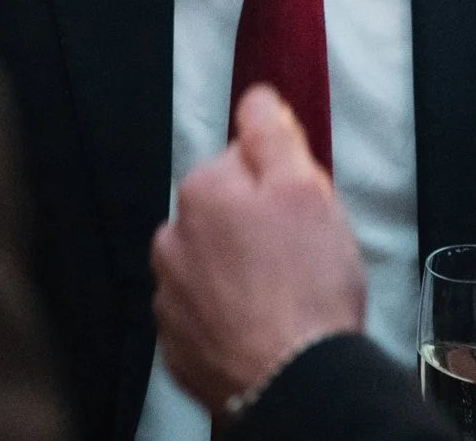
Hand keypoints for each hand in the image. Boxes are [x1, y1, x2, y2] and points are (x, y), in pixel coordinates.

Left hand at [152, 86, 366, 415]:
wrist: (293, 379)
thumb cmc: (306, 285)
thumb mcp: (306, 189)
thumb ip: (274, 134)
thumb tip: (255, 98)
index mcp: (201, 193)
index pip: (242, 162)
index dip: (280, 182)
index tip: (303, 210)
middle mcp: (172, 240)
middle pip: (223, 214)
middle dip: (256, 227)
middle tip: (299, 256)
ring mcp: (169, 296)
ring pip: (210, 264)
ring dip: (238, 272)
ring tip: (282, 298)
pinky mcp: (176, 344)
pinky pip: (204, 314)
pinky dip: (228, 316)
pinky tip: (260, 327)